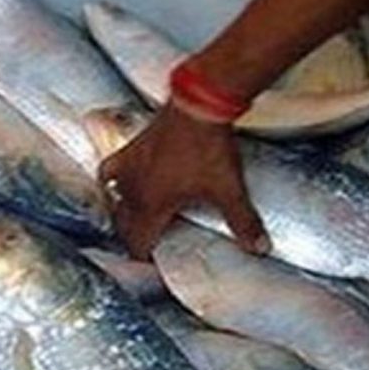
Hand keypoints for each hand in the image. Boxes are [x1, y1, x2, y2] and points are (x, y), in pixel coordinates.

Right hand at [95, 104, 269, 259]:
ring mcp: (128, 170)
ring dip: (123, 215)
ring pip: (115, 202)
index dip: (144, 258)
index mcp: (152, 207)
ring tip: (137, 221)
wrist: (198, 107)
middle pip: (124, 227)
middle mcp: (133, 192)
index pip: (137, 244)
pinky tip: (118, 184)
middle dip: (135, 239)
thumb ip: (243, 222)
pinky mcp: (130, 150)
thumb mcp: (228, 190)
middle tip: (150, 243)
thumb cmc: (209, 149)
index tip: (154, 262)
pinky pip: (108, 172)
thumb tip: (260, 247)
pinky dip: (110, 182)